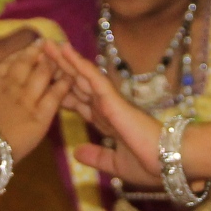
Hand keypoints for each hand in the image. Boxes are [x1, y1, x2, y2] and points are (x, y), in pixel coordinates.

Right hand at [0, 41, 67, 159]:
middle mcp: (10, 87)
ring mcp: (26, 100)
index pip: (5, 65)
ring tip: (59, 58)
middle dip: (35, 52)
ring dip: (51, 64)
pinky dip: (63, 86)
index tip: (23, 51)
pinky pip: (54, 96)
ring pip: (42, 75)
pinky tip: (70, 78)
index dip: (15, 57)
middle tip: (44, 44)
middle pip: (26, 64)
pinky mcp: (40, 116)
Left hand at [45, 41, 165, 181]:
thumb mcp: (116, 165)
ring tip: (47, 45)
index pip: (79, 103)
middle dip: (58, 70)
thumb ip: (97, 156)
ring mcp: (109, 102)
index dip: (61, 92)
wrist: (170, 163)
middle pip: (76, 85)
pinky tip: (67, 53)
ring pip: (82, 77)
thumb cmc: (151, 165)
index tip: (44, 83)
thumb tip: (77, 152)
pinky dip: (80, 65)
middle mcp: (106, 108)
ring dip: (64, 61)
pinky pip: (94, 79)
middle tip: (40, 54)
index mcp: (106, 122)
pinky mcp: (114, 100)